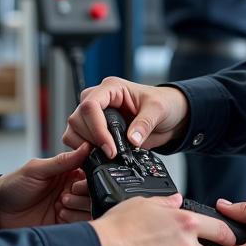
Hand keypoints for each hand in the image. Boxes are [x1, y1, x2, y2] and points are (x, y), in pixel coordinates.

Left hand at [0, 149, 92, 228]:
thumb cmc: (14, 186)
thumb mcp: (37, 169)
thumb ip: (63, 161)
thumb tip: (86, 147)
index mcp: (69, 173)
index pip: (92, 174)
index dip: (89, 180)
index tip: (76, 183)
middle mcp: (73, 190)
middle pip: (95, 194)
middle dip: (83, 196)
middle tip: (64, 197)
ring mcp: (70, 208)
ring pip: (91, 209)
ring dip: (77, 208)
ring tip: (59, 206)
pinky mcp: (66, 225)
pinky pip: (82, 224)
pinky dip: (74, 220)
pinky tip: (59, 216)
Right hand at [62, 76, 189, 156]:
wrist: (171, 116)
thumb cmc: (165, 104)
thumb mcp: (158, 110)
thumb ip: (144, 124)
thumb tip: (132, 139)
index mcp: (111, 88)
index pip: (90, 105)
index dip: (97, 128)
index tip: (110, 147)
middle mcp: (99, 99)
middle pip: (78, 119)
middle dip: (92, 139)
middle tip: (111, 153)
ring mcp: (95, 115)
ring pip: (73, 130)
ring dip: (85, 146)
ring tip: (106, 155)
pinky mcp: (95, 130)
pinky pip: (77, 140)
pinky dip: (84, 151)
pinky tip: (100, 156)